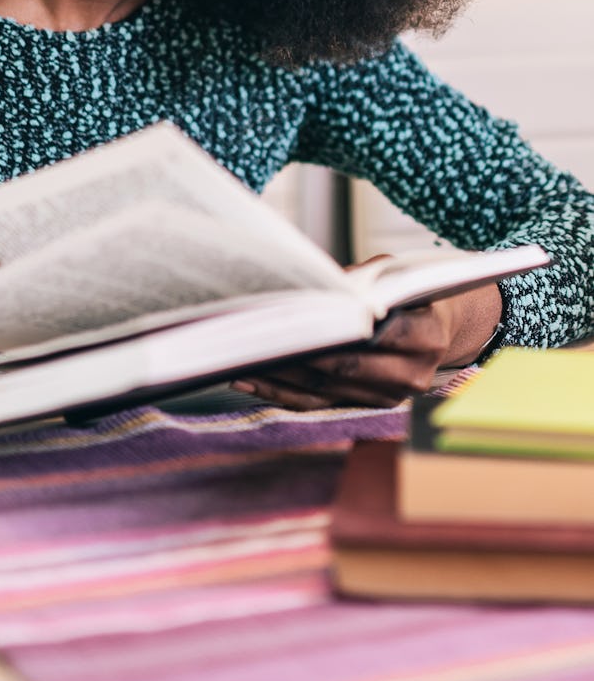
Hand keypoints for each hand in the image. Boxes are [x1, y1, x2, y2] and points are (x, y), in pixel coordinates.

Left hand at [231, 278, 502, 410]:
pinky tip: (250, 379)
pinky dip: (282, 393)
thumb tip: (315, 289)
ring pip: (327, 390)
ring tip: (241, 358)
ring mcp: (390, 396)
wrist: (439, 326)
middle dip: (301, 354)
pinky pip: (318, 404)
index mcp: (428, 336)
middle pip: (348, 368)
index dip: (343, 331)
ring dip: (281, 377)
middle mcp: (413, 375)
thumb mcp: (392, 274)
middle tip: (259, 339)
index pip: (383, 336)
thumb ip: (360, 281)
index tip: (303, 321)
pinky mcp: (367, 406)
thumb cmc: (408, 290)